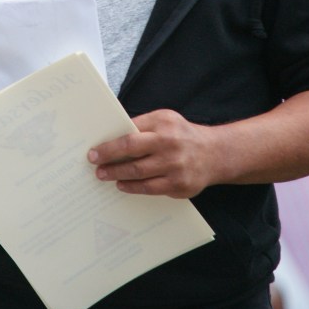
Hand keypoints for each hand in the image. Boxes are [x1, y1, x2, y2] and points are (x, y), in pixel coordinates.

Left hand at [88, 108, 215, 198]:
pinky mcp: (179, 185)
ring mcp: (175, 166)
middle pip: (132, 153)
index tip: (94, 152)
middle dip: (109, 161)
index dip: (109, 145)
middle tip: (94, 165)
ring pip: (139, 173)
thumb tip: (112, 134)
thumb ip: (142, 125)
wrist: (214, 153)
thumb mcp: (165, 120)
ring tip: (104, 175)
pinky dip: (133, 187)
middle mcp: (170, 144)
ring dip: (117, 175)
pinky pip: (150, 189)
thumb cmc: (182, 134)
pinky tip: (122, 185)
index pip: (130, 135)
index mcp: (163, 124)